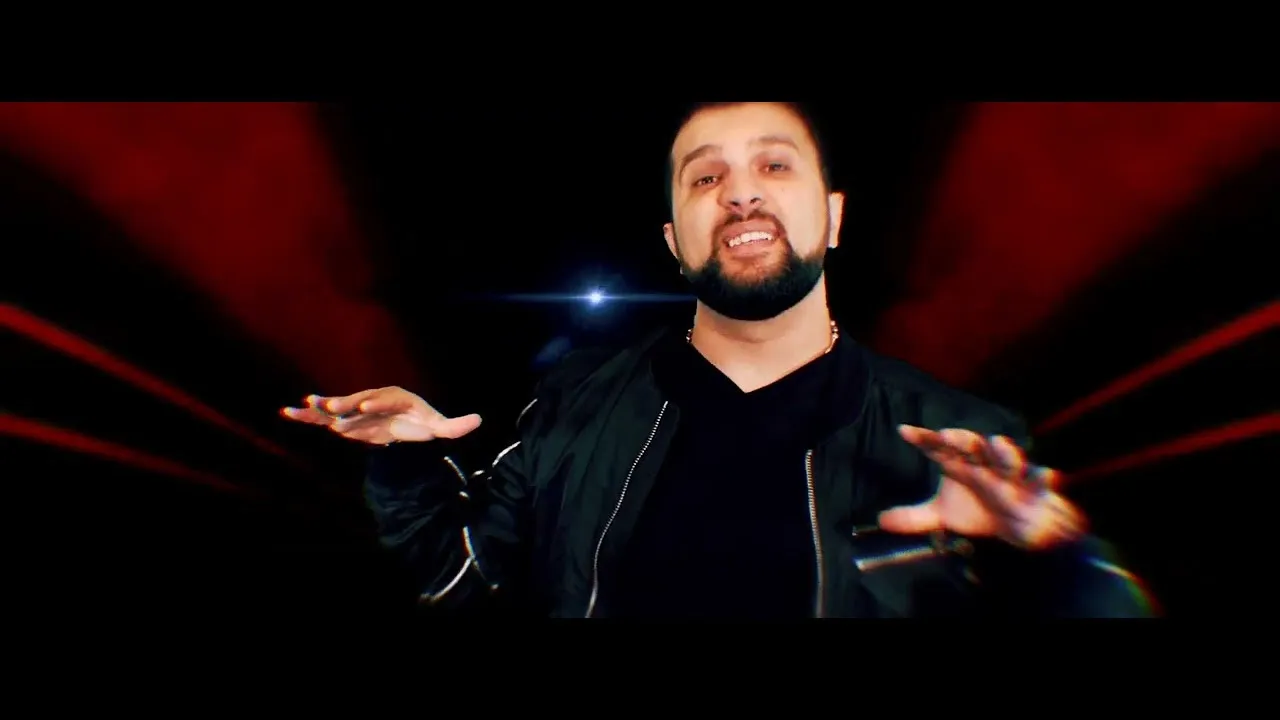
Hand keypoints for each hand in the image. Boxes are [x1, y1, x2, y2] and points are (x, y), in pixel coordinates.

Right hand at [279, 387, 481, 445]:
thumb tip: (478, 420)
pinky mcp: (343, 419)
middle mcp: (372, 399)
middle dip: (345, 403)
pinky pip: (323, 416)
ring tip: (304, 407)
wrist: (400, 420)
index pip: (384, 398)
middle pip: (357, 400)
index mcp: (394, 398)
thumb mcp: (438, 426)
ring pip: (337, 407)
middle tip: (331, 408)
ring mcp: (355, 408)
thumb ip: (454, 426)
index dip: (375, 402)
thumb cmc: (419, 422)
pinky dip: (308, 415)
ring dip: (322, 408)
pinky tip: (288, 412)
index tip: (366, 406)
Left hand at [879, 425, 1084, 549]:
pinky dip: (1044, 477)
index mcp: (959, 465)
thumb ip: (915, 516)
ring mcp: (1009, 472)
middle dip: (962, 439)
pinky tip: (1044, 478)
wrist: (1018, 525)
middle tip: (949, 437)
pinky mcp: (1036, 485)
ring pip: (1007, 454)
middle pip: (971, 444)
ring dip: (1003, 452)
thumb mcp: (945, 516)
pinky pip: (1043, 478)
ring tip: (997, 450)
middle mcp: (982, 463)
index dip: (922, 438)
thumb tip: (881, 520)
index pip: (937, 447)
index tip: (903, 431)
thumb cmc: (980, 510)